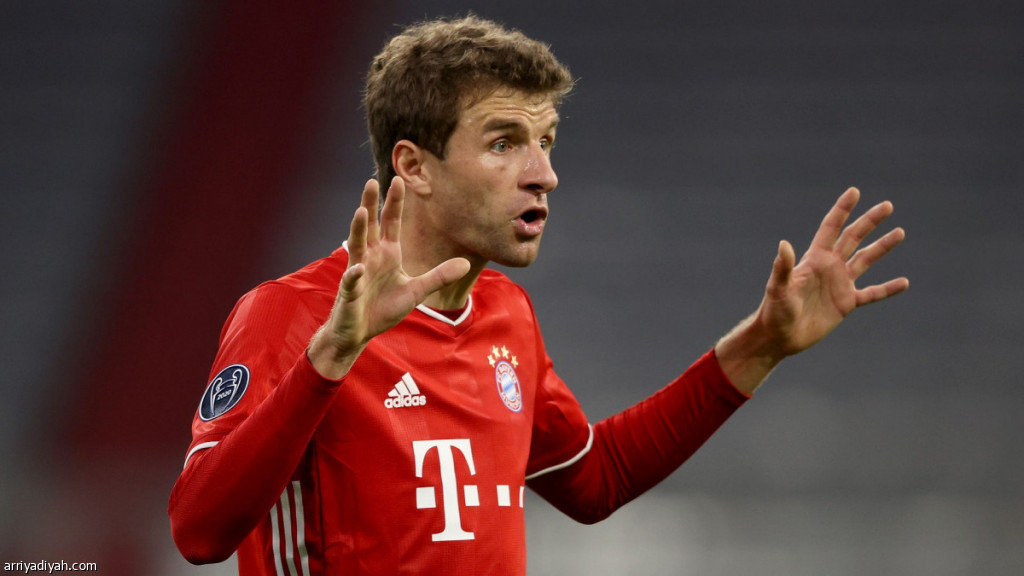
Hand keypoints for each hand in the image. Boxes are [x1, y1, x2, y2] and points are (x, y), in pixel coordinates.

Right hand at [308, 178, 470, 378]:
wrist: (359, 332)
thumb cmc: (383, 308)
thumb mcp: (417, 291)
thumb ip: (438, 276)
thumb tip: (465, 264)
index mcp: (387, 253)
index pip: (391, 223)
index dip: (394, 202)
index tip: (398, 180)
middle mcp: (370, 257)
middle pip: (371, 225)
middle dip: (371, 204)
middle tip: (372, 182)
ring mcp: (358, 272)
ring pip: (357, 246)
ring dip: (358, 229)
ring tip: (360, 211)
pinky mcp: (349, 292)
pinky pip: (351, 281)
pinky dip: (354, 275)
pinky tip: (357, 269)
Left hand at [716, 187, 907, 392]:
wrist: (780, 336)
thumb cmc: (774, 311)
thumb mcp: (778, 288)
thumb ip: (783, 268)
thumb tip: (784, 244)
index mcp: (814, 259)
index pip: (831, 228)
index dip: (842, 210)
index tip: (854, 191)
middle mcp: (829, 267)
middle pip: (853, 238)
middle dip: (869, 221)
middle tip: (887, 205)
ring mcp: (839, 284)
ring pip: (865, 260)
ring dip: (882, 247)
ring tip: (900, 232)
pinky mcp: (846, 304)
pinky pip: (872, 294)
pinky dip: (887, 289)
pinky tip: (904, 282)